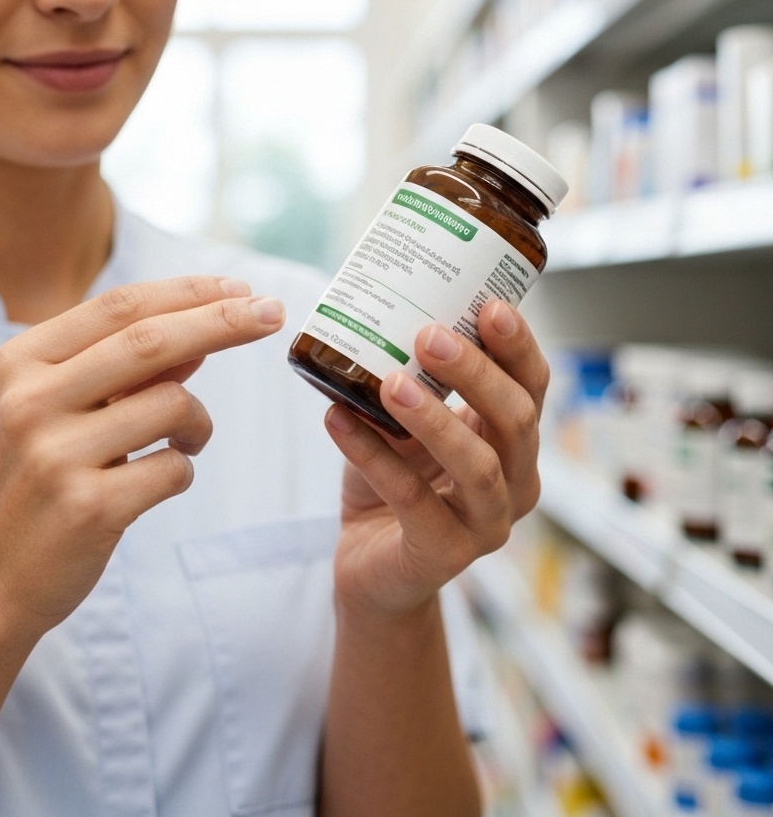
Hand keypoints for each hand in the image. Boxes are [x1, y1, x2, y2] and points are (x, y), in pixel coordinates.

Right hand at [0, 276, 285, 638]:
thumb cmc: (33, 484)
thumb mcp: (59, 411)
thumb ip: (125, 369)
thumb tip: (204, 331)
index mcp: (20, 362)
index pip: (119, 306)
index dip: (188, 293)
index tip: (241, 288)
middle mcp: (30, 400)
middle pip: (151, 340)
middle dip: (223, 321)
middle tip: (273, 313)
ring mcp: (56, 454)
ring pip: (173, 404)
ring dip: (199, 422)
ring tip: (186, 440)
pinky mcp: (87, 506)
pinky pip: (175, 468)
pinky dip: (183, 469)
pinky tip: (156, 482)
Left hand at [324, 299, 547, 618]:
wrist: (371, 565)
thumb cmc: (397, 481)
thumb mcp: (406, 424)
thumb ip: (408, 380)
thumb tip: (376, 313)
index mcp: (514, 442)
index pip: (532, 386)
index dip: (517, 346)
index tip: (489, 305)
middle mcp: (516, 482)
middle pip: (516, 421)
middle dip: (476, 374)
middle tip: (430, 336)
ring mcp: (486, 524)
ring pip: (478, 466)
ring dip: (435, 419)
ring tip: (391, 382)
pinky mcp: (443, 554)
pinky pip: (411, 499)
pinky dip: (372, 456)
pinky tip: (338, 420)